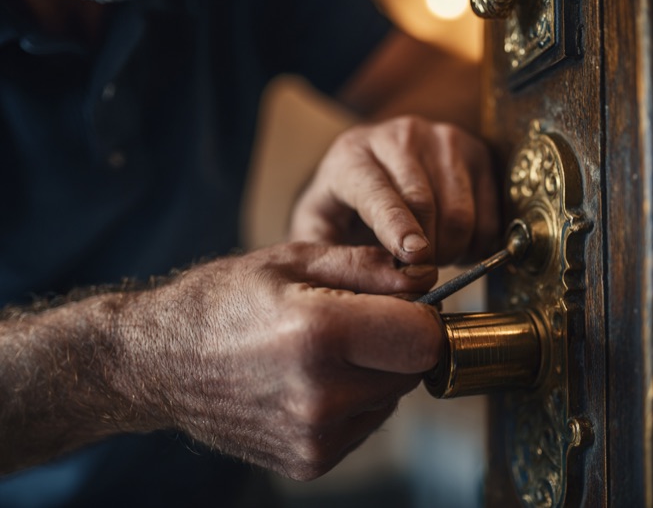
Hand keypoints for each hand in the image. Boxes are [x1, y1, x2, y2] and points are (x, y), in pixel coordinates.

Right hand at [121, 243, 441, 479]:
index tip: (407, 304)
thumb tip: (425, 275)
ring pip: (392, 398)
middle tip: (358, 321)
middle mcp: (321, 396)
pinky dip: (354, 400)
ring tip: (325, 350)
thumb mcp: (290, 260)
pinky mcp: (309, 462)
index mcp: (318, 334)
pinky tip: (313, 379)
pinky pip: (364, 424)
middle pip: (413, 370)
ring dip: (377, 372)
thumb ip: (366, 266)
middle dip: (399, 341)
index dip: (424, 315)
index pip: (423, 337)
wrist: (157, 363)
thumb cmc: (220, 302)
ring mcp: (314, 437)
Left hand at [289, 116, 499, 265]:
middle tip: (418, 273)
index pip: (378, 192)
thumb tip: (371, 281)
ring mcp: (442, 138)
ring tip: (434, 256)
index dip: (397, 227)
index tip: (413, 258)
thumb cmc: (343, 208)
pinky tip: (455, 242)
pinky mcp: (477, 151)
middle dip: (425, 251)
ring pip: (460, 211)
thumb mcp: (318, 231)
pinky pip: (489, 214)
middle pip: (424, 203)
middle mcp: (399, 135)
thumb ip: (332, 257)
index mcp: (352, 154)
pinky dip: (476, 243)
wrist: (375, 167)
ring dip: (452, 249)